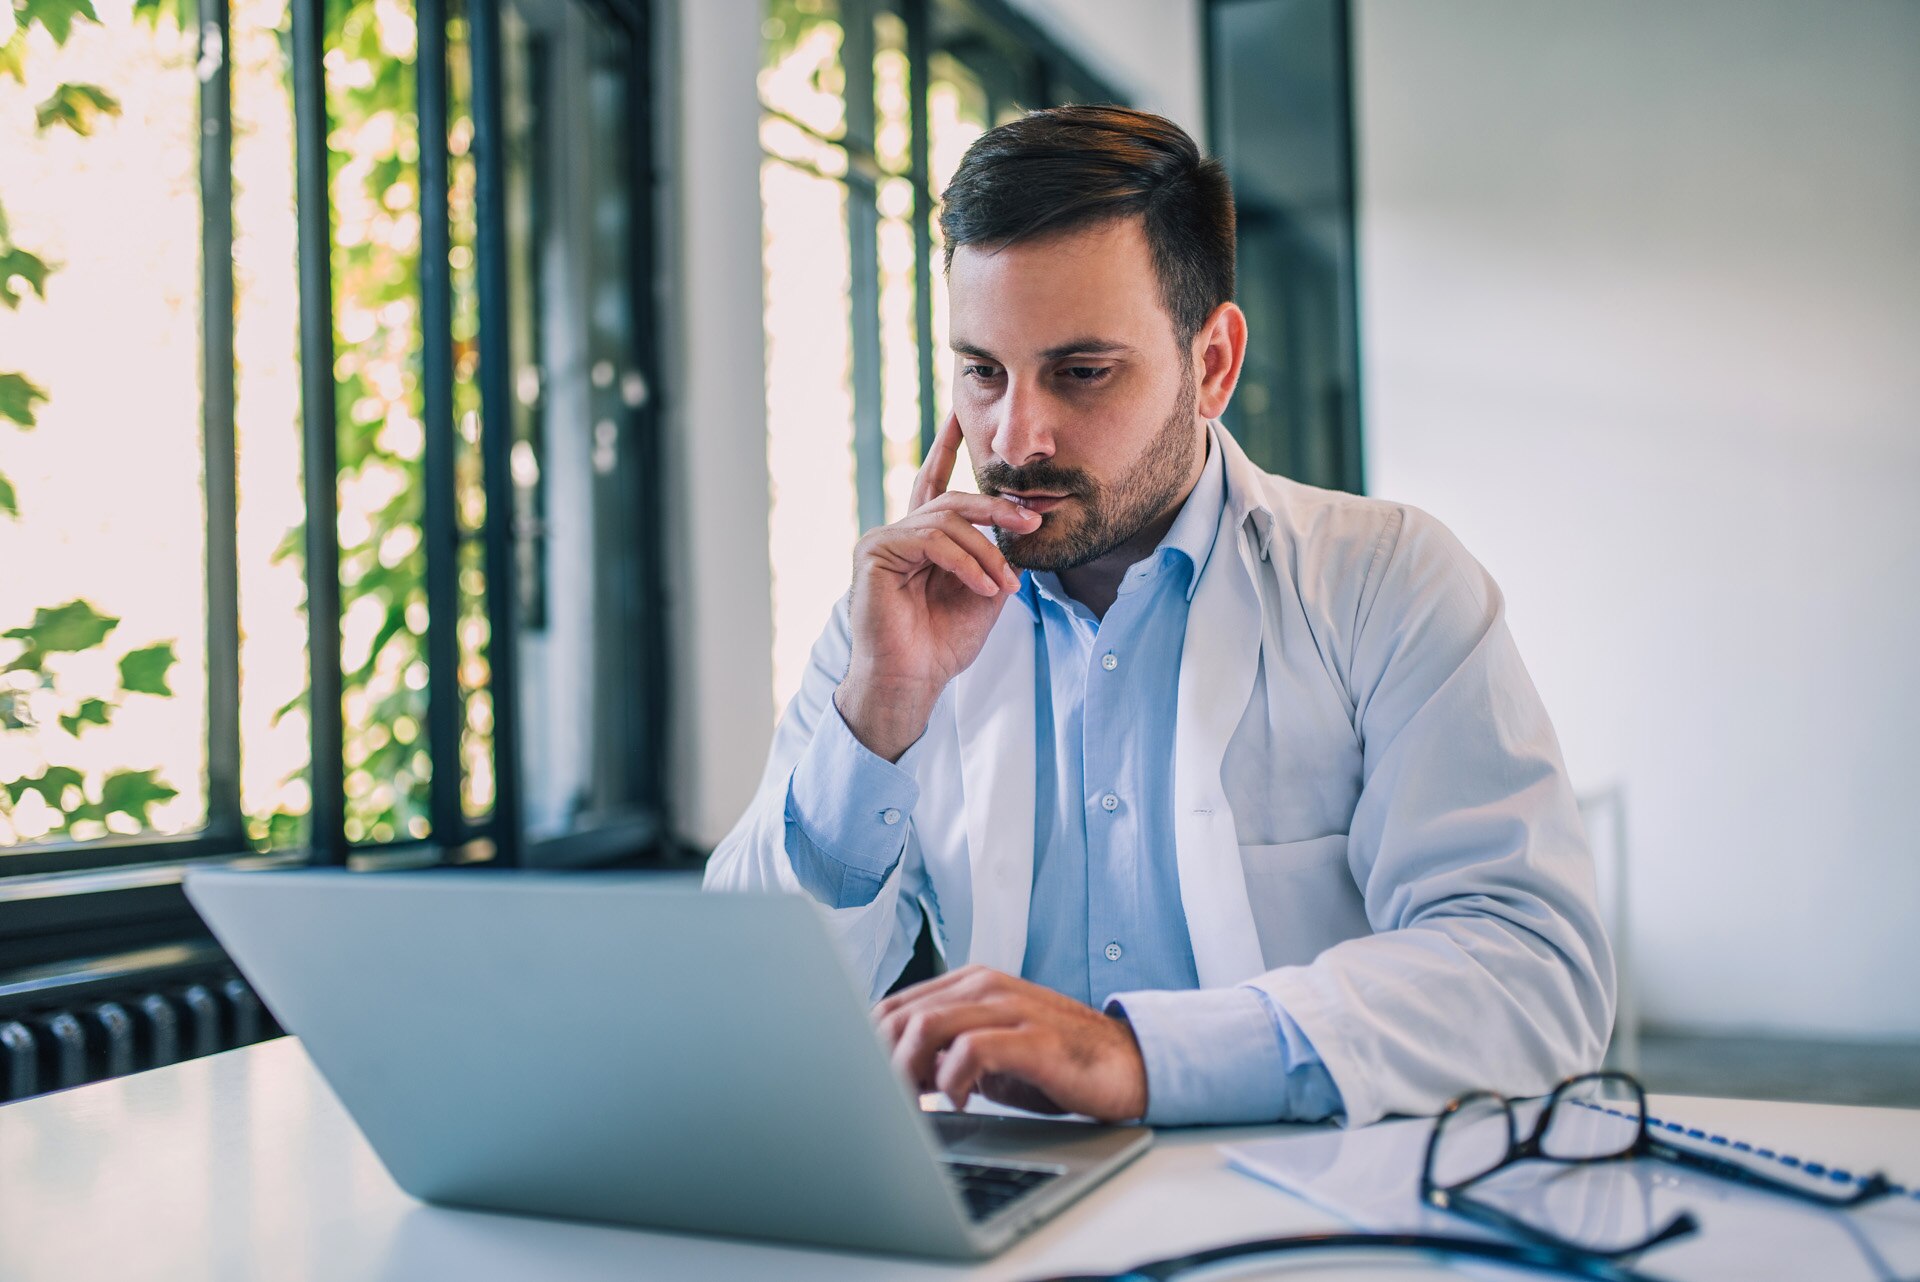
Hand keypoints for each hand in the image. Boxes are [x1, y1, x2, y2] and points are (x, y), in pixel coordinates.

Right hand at [836, 413, 1041, 760]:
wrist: (913, 680)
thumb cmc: (942, 644)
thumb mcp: (984, 593)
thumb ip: (995, 557)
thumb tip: (1020, 529)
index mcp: (923, 539)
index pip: (937, 485)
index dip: (946, 448)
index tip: (959, 416)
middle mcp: (900, 532)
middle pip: (954, 501)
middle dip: (998, 508)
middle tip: (1033, 520)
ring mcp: (884, 539)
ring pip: (947, 520)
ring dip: (986, 552)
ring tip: (1004, 585)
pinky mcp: (874, 552)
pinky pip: (931, 540)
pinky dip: (965, 562)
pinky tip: (983, 588)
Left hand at [875, 966, 1148, 1121]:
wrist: (1127, 1065)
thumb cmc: (1056, 1062)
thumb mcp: (991, 1050)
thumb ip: (947, 1049)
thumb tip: (892, 1071)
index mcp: (971, 983)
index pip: (895, 1005)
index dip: (872, 1046)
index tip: (871, 1082)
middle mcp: (986, 986)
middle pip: (901, 1016)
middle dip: (882, 1062)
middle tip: (890, 1100)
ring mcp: (1011, 1008)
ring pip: (926, 1026)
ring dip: (908, 1070)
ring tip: (917, 1101)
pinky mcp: (1033, 1038)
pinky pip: (970, 1050)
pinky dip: (952, 1079)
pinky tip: (962, 1101)